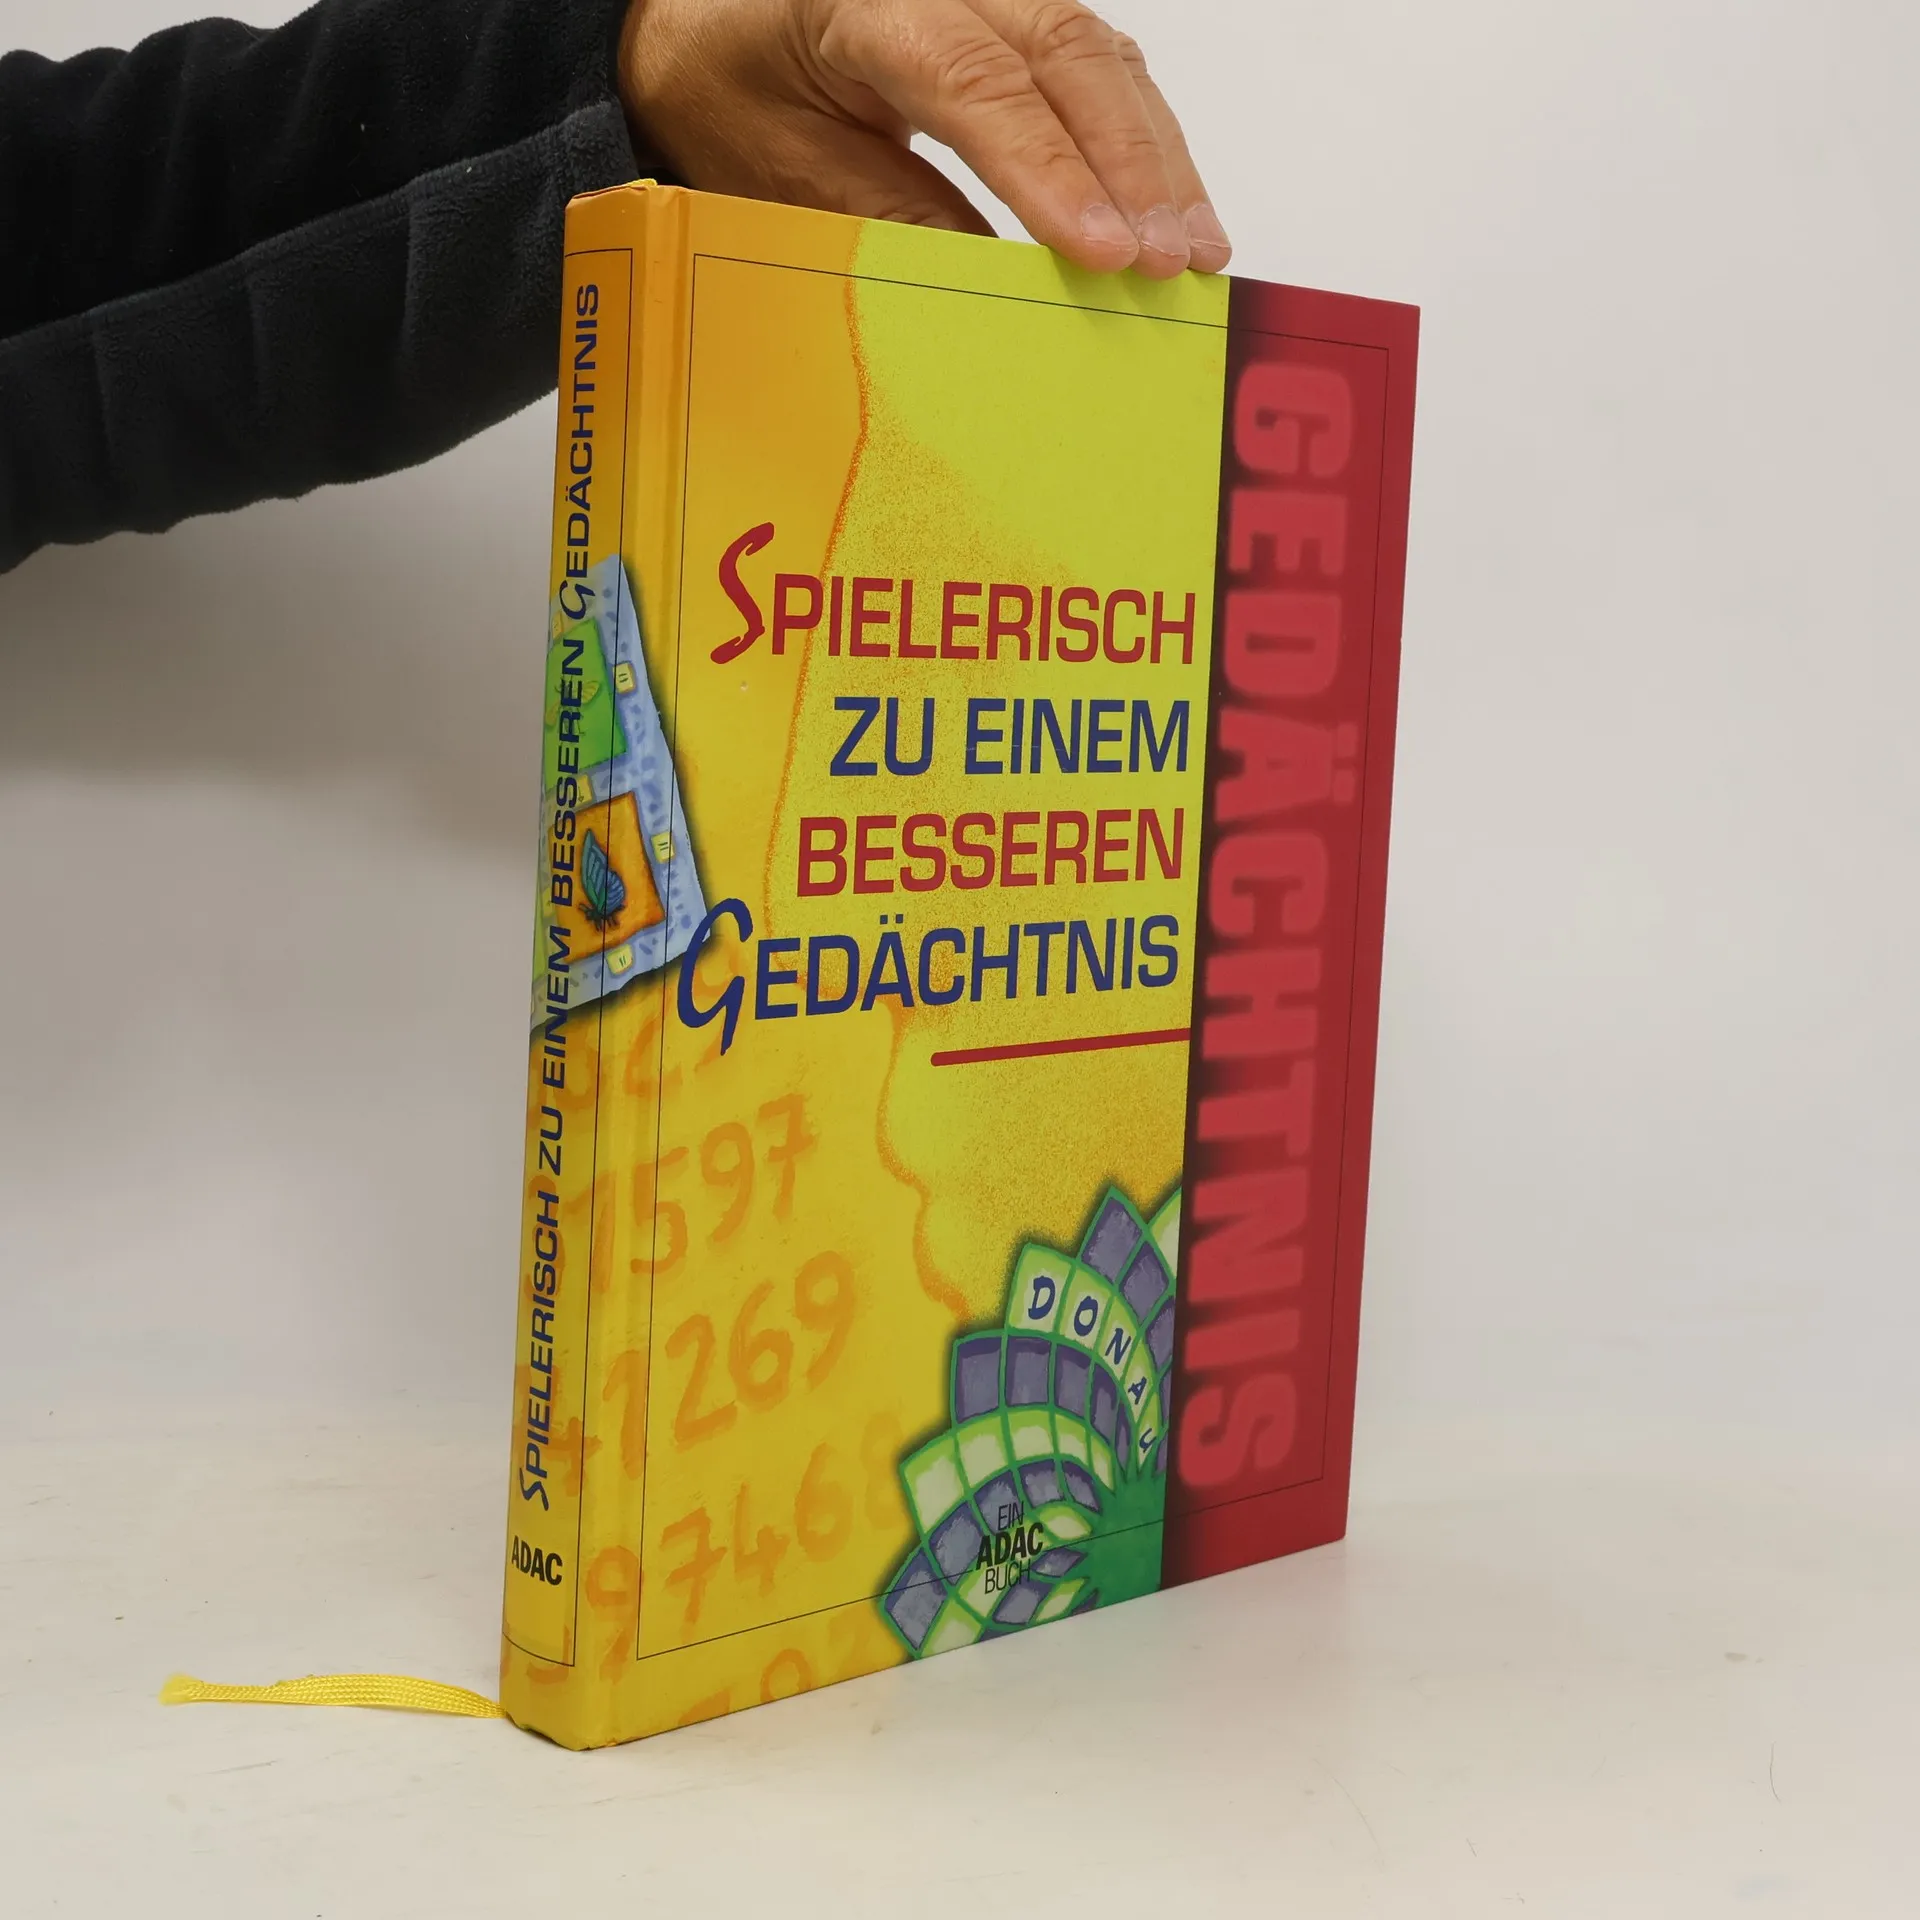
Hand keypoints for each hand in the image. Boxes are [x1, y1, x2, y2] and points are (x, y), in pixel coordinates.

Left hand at [618, 0, 1230, 277]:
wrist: (714, 33)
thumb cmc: (740, 98)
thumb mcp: (787, 174)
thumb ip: (890, 220)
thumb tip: (995, 290)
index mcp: (865, 1)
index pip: (975, 82)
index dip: (1049, 172)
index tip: (1101, 251)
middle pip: (1062, 56)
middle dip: (1129, 168)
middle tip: (1168, 263)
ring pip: (1099, 58)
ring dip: (1157, 161)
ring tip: (1194, 253)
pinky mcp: (1022, 19)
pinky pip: (1100, 70)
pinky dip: (1146, 145)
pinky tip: (1177, 211)